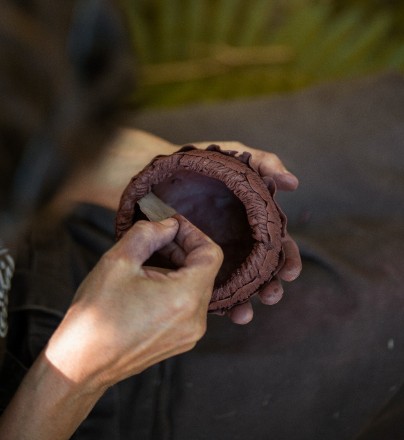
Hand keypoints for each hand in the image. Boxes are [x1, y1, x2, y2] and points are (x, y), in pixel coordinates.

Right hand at [45, 215, 222, 388]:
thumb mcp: (117, 261)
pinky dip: (175, 287)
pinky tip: (148, 284)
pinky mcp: (181, 341)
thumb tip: (168, 225)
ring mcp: (190, 334)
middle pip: (204, 270)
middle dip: (182, 249)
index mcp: (185, 298)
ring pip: (196, 287)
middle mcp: (195, 319)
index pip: (211, 254)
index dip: (193, 233)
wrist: (81, 365)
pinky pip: (188, 305)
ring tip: (146, 262)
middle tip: (155, 238)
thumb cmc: (95, 316)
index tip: (172, 225)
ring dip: (177, 268)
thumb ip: (148, 234)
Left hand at [194, 141, 301, 324]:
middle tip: (271, 296)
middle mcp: (238, 243)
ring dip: (245, 302)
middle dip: (270, 287)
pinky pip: (206, 287)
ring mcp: (217, 257)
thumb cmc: (198, 165)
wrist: (155, 176)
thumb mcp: (232, 156)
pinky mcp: (192, 266)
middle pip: (262, 272)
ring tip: (243, 315)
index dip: (287, 259)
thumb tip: (293, 184)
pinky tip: (219, 312)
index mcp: (252, 223)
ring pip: (237, 286)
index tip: (290, 272)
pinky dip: (215, 303)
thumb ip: (263, 163)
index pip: (278, 245)